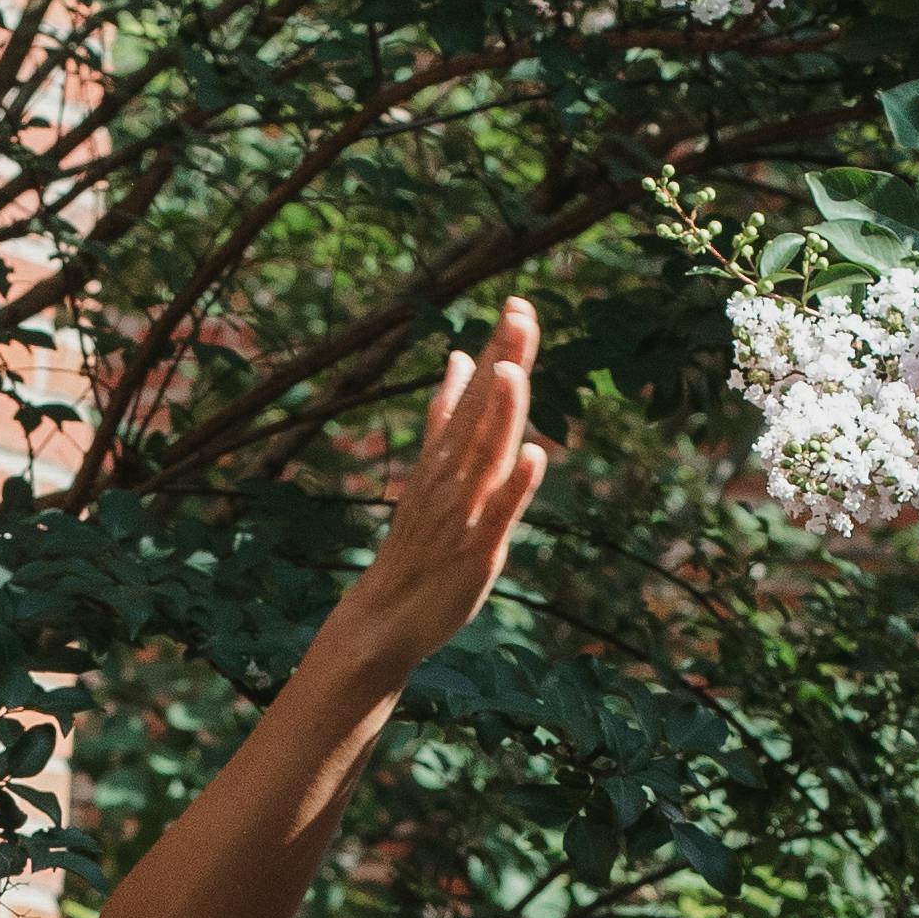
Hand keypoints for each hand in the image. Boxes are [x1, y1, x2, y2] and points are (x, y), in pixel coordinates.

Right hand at [344, 297, 548, 667]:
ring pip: (485, 454)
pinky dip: (515, 485)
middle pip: (480, 411)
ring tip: (514, 370)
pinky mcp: (477, 549)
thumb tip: (458, 356)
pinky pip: (499, 513)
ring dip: (500, 413)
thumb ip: (446, 413)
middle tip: (521, 312)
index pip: (475, 392)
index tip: (518, 303)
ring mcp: (463, 511)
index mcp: (445, 455)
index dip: (497, 349)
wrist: (384, 615)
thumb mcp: (431, 468)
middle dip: (501, 363)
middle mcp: (451, 475)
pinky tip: (534, 455)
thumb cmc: (417, 543)